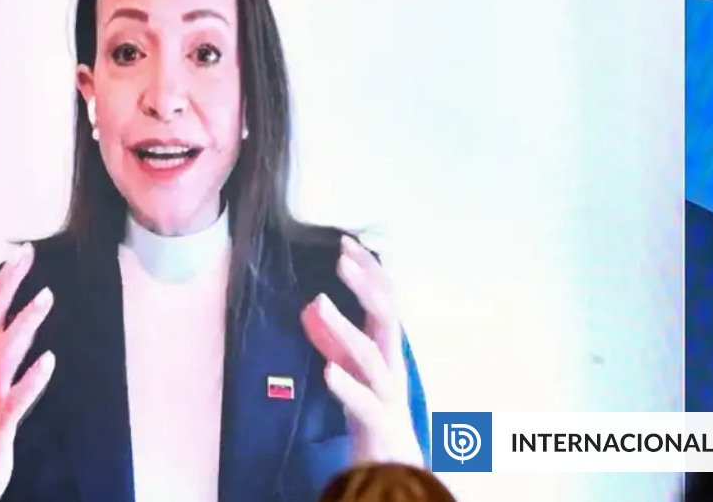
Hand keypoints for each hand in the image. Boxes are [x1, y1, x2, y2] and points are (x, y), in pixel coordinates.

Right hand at [0, 243, 56, 501]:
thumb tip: (9, 320)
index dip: (4, 281)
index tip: (22, 251)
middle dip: (7, 286)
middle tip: (26, 255)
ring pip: (2, 354)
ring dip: (23, 324)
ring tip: (47, 297)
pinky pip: (16, 399)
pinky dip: (31, 379)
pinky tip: (50, 361)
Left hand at [301, 235, 422, 465]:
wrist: (395, 468)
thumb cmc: (373, 413)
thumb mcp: (356, 368)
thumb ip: (342, 338)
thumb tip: (317, 305)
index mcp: (387, 350)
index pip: (383, 300)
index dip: (368, 271)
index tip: (346, 244)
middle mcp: (392, 365)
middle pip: (387, 316)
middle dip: (367, 284)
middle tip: (342, 257)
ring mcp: (389, 394)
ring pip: (372, 355)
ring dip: (346, 327)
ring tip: (320, 303)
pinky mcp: (381, 424)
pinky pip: (367, 403)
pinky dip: (349, 386)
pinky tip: (329, 371)